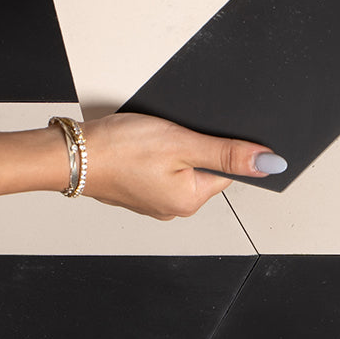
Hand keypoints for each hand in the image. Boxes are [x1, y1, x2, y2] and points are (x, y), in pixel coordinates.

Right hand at [79, 113, 284, 220]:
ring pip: (178, 165)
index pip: (226, 170)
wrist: (70, 153)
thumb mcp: (181, 143)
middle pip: (203, 166)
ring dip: (171, 147)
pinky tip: (139, 144)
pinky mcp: (135, 189)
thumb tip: (270, 164)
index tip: (198, 131)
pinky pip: (157, 168)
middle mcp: (172, 207)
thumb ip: (227, 153)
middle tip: (170, 132)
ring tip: (151, 137)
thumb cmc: (118, 149)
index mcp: (189, 201)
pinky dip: (152, 153)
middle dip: (192, 144)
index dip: (218, 144)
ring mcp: (152, 200)